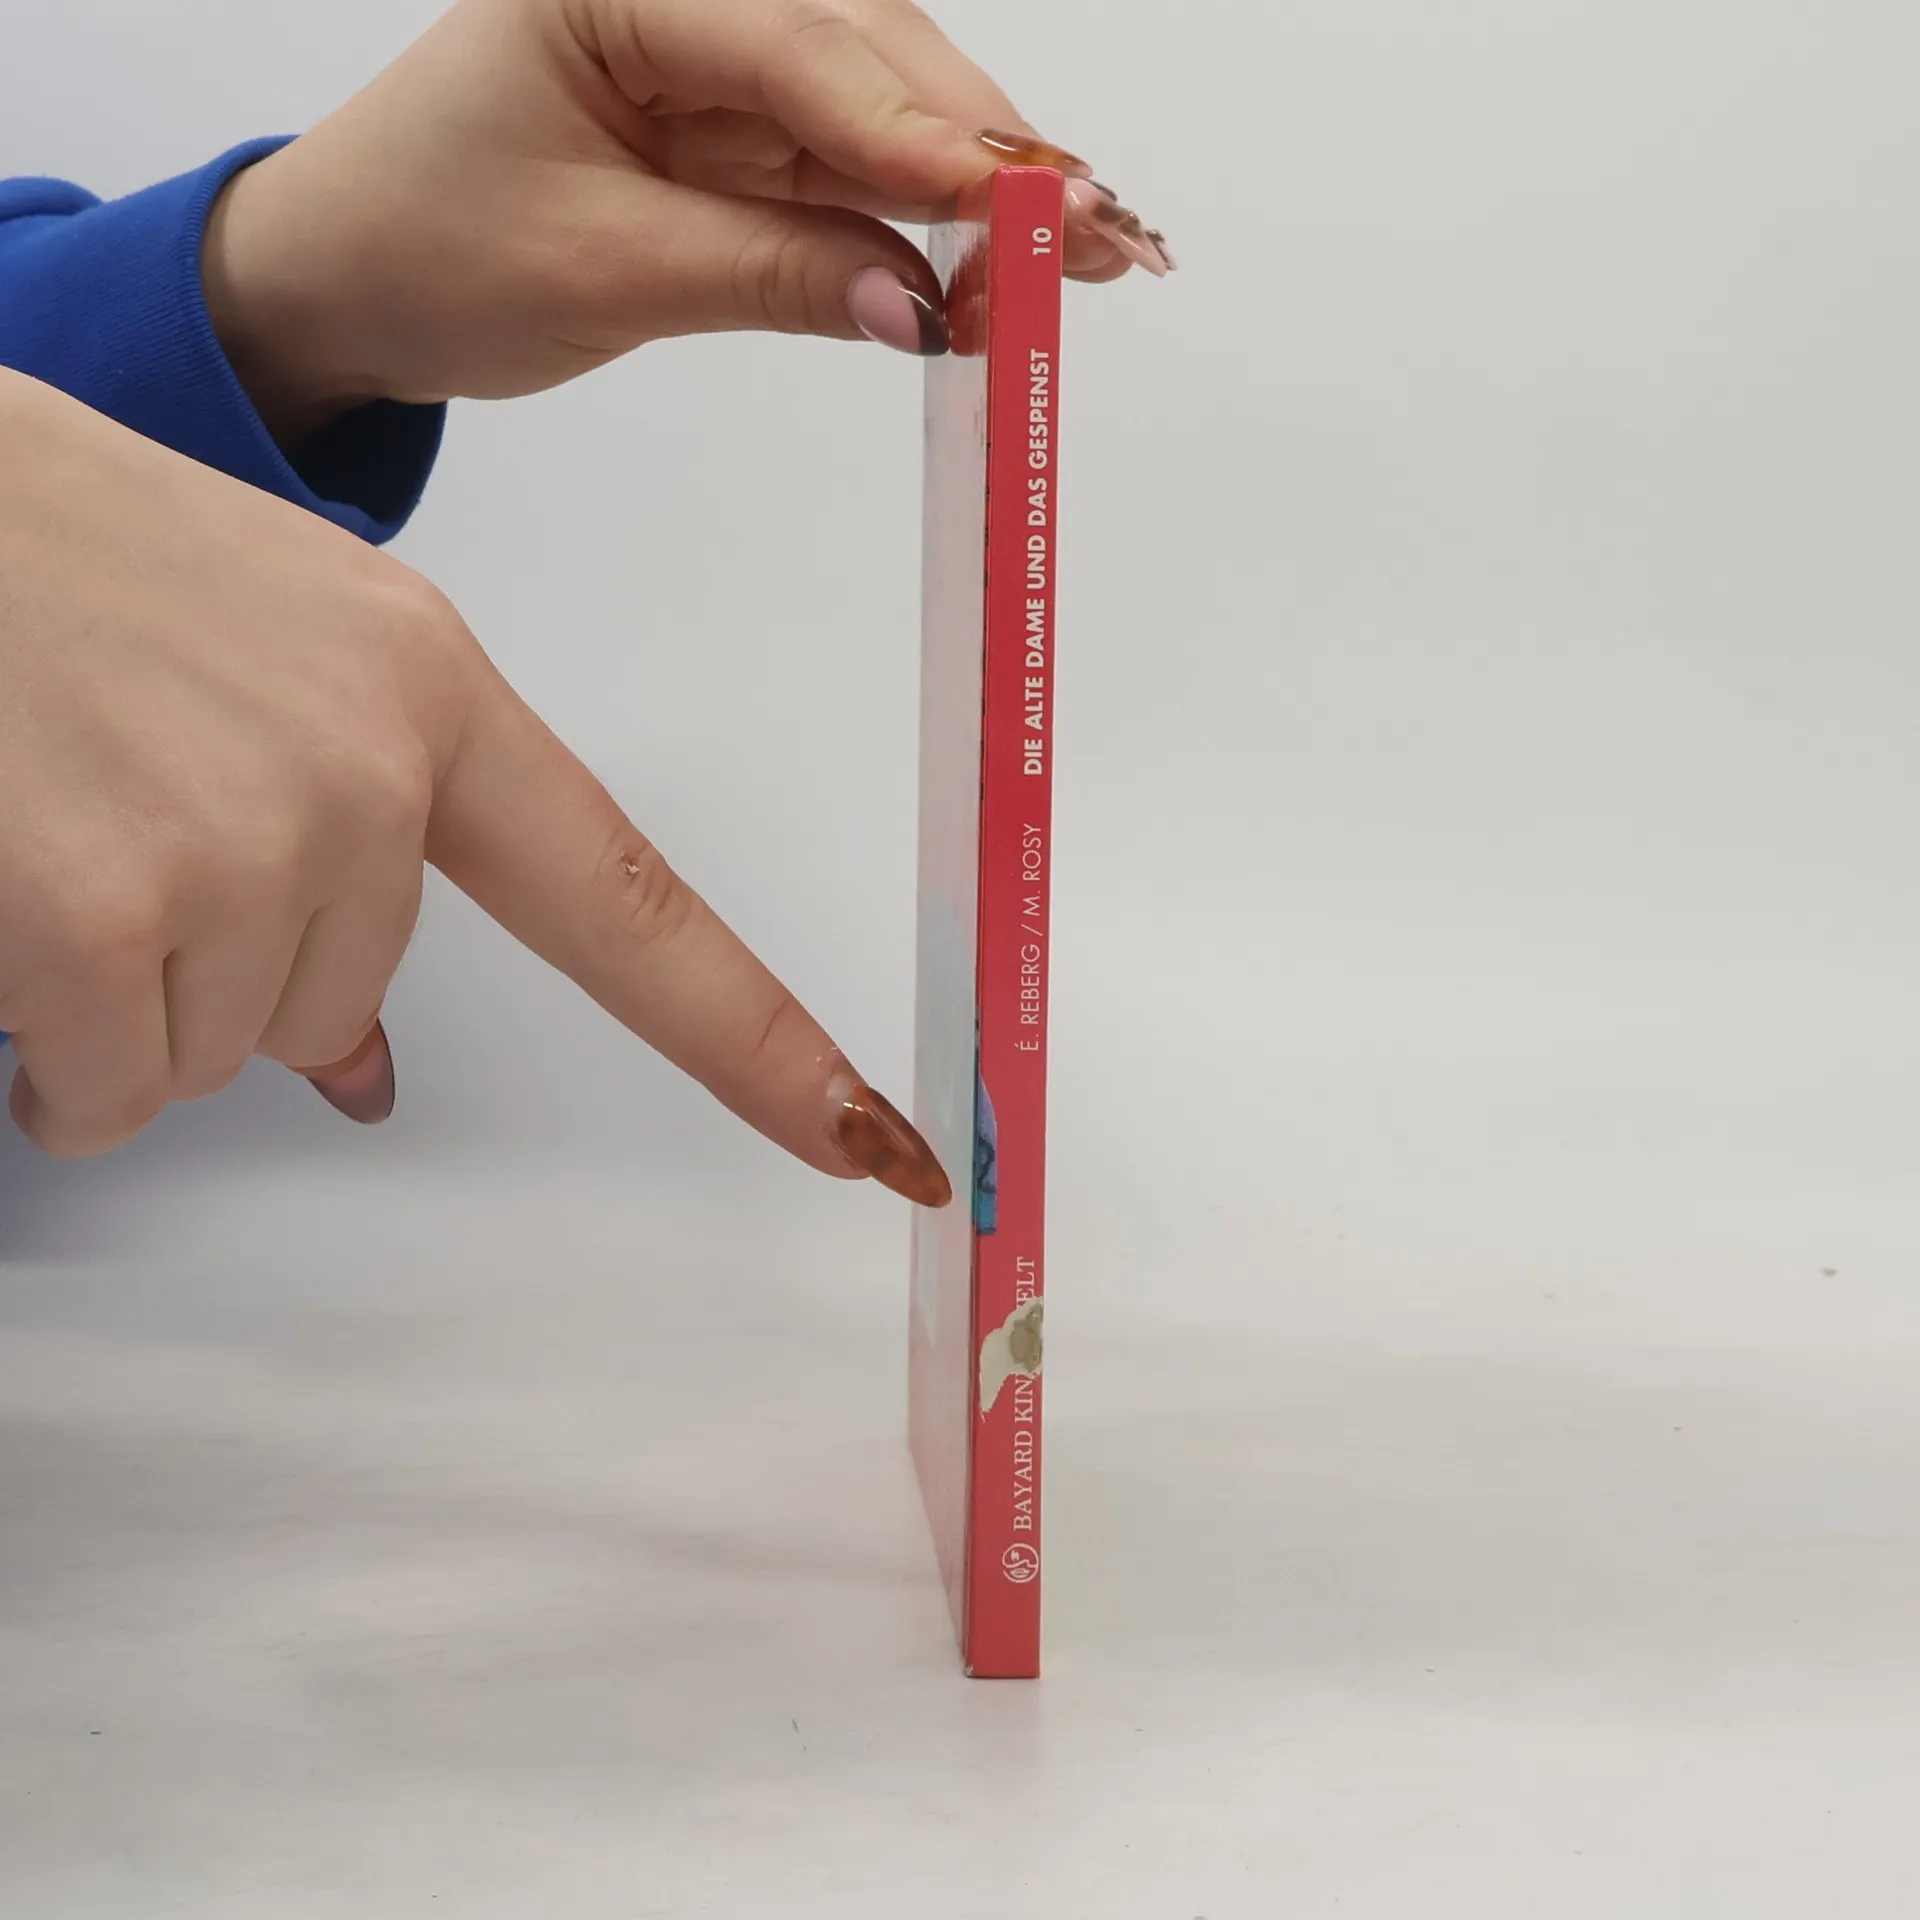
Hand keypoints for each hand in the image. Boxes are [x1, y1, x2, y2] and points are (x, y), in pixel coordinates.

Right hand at [0, 370, 947, 1202]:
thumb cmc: (54, 570)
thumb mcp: (256, 671)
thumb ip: (348, 856)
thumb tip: (365, 1077)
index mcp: (430, 695)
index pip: (632, 906)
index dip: (759, 1042)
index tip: (874, 1140)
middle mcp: (371, 765)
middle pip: (345, 1006)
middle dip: (230, 968)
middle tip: (117, 815)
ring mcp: (250, 835)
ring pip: (226, 1059)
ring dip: (132, 997)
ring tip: (61, 829)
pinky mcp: (111, 909)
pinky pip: (109, 1091)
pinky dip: (48, 1051)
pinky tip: (13, 900)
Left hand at [201, 0, 1172, 438]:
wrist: (350, 283)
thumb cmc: (427, 248)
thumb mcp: (601, 270)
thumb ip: (770, 274)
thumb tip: (920, 308)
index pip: (802, 46)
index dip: (923, 134)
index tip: (1027, 207)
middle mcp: (681, 2)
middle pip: (871, 56)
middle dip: (985, 151)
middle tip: (1099, 234)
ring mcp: (716, 64)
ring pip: (879, 112)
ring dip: (977, 191)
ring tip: (1087, 258)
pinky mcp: (735, 132)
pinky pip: (849, 172)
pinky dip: (920, 225)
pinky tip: (997, 264)